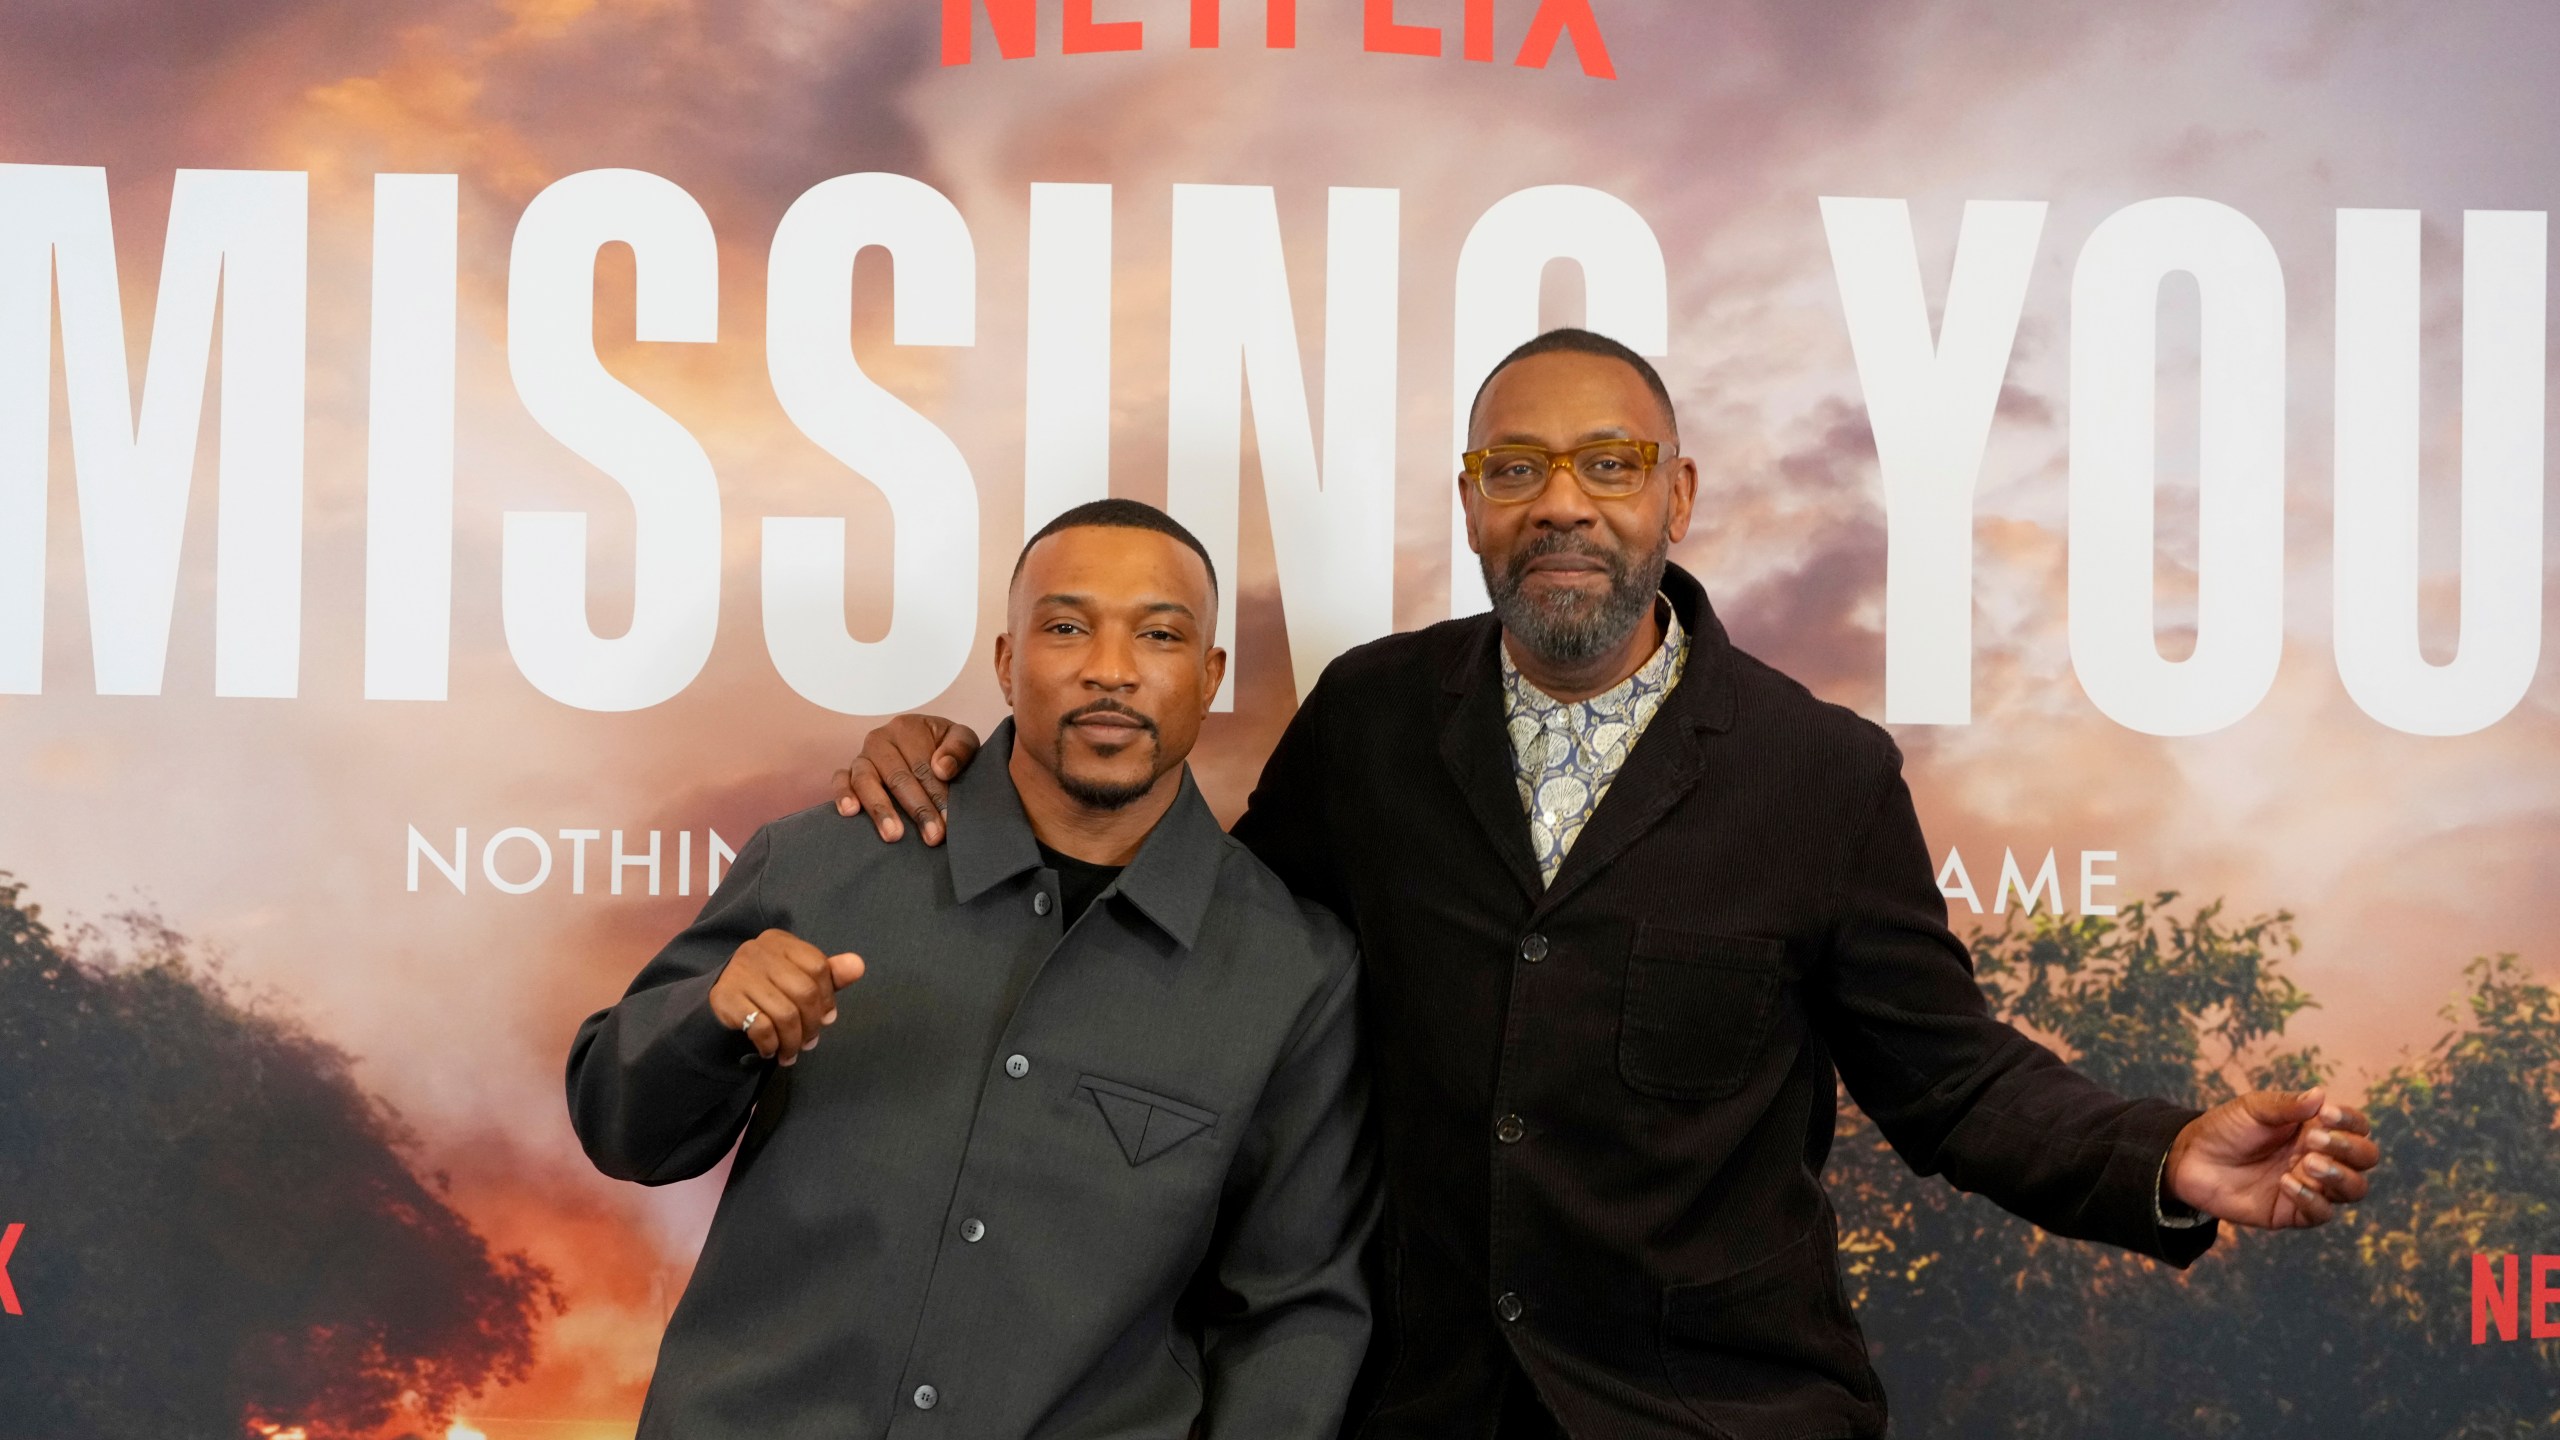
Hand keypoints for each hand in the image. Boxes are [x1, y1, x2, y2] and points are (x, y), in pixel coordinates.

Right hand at [708, 929, 865, 1065]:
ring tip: (791, 1053)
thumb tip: (858, 966)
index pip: (818, 967)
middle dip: (812, 1025)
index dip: (828, 998)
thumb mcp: (800, 976)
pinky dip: (771, 1044)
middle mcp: (759, 951)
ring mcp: (740, 973)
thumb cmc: (769, 986)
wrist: (722, 999)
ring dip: (793, 1041)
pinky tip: (771, 1050)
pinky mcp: (725, 998)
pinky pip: (761, 1027)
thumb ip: (830, 973)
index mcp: (781, 942)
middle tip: (810, 1043)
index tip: (827, 1018)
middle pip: (804, 992)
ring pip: (784, 1014)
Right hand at [835, 716, 980, 844]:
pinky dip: (842, 794)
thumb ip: (959, 749)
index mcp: (907, 728)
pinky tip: (850, 812)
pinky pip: (840, 781)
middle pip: (897, 777)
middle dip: (917, 809)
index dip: (937, 795)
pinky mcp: (847, 773)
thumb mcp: (962, 739)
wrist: (926, 749)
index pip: (922, 765)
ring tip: (894, 835)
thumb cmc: (944, 748)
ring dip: (880, 809)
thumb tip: (942, 768)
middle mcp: (880, 740)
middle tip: (932, 837)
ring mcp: (862, 757)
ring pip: (866, 781)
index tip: (949, 820)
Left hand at [2166, 1086, 2378, 1228]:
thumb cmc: (2225, 1128)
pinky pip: (2322, 1213)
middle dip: (2349, 1149)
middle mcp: (2321, 1156)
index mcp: (2316, 1128)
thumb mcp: (2252, 1108)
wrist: (2191, 1160)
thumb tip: (2321, 1096)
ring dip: (2339, 1176)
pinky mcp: (2293, 1211)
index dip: (2351, 1122)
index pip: (2357, 1126)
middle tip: (2315, 1141)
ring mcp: (2311, 1185)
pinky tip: (2286, 1183)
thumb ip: (2286, 1105)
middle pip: (2365, 1158)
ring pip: (2354, 1189)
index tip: (2326, 1115)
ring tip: (2308, 1164)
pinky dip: (2311, 1199)